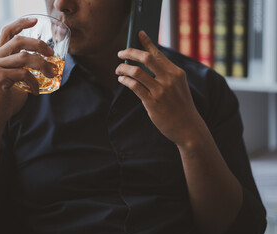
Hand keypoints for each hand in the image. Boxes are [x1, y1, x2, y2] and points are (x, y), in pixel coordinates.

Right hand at [0, 18, 55, 127]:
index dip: (21, 24)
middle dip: (39, 44)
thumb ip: (25, 68)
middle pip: (19, 40)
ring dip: (42, 65)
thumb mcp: (17, 79)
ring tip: (51, 74)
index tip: (35, 20)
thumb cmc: (7, 98)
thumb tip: (47, 64)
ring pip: (24, 57)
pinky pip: (23, 74)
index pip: (7, 32)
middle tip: (52, 54)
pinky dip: (34, 82)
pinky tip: (36, 92)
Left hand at [116, 31, 204, 146]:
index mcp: (176, 73)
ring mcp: (161, 91)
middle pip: (146, 58)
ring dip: (123, 68)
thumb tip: (146, 62)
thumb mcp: (178, 86)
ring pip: (137, 72)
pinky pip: (134, 86)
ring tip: (118, 69)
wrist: (188, 127)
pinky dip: (125, 80)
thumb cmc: (180, 106)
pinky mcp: (152, 103)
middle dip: (130, 53)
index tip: (138, 33)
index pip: (158, 53)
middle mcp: (169, 79)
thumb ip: (165, 74)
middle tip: (120, 53)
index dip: (147, 42)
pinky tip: (121, 79)